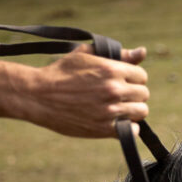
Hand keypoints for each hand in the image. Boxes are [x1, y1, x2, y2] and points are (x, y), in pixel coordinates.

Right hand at [12, 47, 149, 137]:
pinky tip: (116, 123)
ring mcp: (110, 110)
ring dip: (132, 111)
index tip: (122, 82)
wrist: (37, 95)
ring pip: (141, 112)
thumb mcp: (87, 55)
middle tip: (118, 96)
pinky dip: (128, 128)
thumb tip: (143, 51)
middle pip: (143, 94)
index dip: (133, 79)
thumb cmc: (61, 72)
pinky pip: (132, 130)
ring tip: (117, 109)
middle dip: (133, 94)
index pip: (142, 76)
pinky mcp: (104, 128)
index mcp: (111, 69)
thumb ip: (118, 54)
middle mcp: (114, 89)